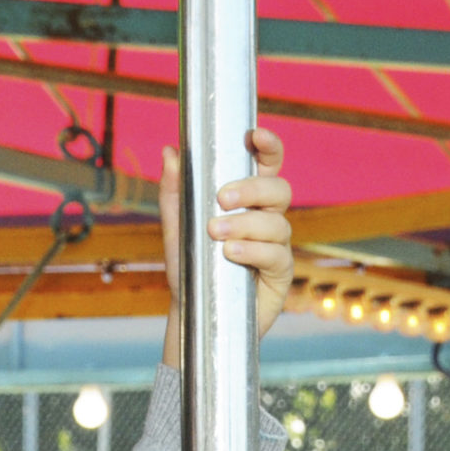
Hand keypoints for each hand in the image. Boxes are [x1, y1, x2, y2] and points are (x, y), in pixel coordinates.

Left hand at [158, 127, 294, 366]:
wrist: (194, 314)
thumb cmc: (191, 267)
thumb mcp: (177, 228)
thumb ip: (175, 192)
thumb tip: (170, 152)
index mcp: (247, 200)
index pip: (266, 165)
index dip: (268, 147)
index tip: (255, 136)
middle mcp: (267, 218)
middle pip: (278, 189)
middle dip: (252, 189)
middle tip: (222, 198)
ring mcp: (277, 245)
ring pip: (277, 222)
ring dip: (246, 224)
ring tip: (216, 234)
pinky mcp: (280, 273)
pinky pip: (276, 254)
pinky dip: (253, 251)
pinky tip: (231, 254)